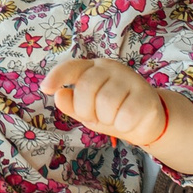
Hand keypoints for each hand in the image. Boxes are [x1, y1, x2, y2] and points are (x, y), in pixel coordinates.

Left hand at [44, 57, 168, 147]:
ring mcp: (130, 78)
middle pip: (86, 87)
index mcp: (93, 68)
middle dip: (87, 110)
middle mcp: (111, 67)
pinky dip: (122, 125)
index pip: (72, 67)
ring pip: (106, 102)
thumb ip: (71, 105)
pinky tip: (129, 121)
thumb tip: (59, 94)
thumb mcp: (87, 111)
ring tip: (115, 117)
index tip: (46, 89)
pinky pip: (125, 115)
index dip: (57, 76)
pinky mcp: (146, 94)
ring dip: (107, 118)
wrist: (147, 123)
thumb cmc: (112, 113)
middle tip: (99, 116)